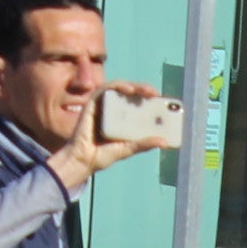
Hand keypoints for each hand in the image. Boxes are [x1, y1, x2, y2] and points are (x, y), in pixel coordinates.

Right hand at [51, 85, 169, 188]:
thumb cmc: (102, 156)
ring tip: (147, 91)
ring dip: (135, 86)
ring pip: (120, 88)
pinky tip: (129, 90)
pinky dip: (118, 86)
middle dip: (144, 91)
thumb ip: (144, 144)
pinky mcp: (92, 103)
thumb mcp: (128, 149)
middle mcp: (112, 110)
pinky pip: (106, 89)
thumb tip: (165, 142)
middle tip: (156, 94)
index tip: (163, 102)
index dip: (150, 101)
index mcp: (122, 120)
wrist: (82, 161)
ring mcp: (102, 105)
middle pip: (131, 95)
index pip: (138, 105)